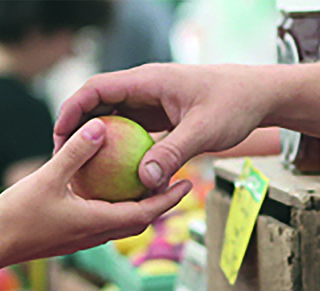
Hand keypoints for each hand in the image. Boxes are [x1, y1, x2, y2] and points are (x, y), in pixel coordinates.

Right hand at [0, 118, 191, 266]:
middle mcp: (95, 235)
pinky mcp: (71, 237)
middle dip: (160, 204)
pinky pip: (103, 222)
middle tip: (175, 183)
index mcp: (97, 222)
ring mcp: (83, 239)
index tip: (188, 183)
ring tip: (147, 185)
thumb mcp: (47, 178)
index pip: (145, 213)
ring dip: (139, 207)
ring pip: (121, 224)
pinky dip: (115, 208)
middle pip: (139, 221)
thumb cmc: (17, 216)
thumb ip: (75, 153)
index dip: (168, 199)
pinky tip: (107, 191)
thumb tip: (100, 126)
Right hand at [54, 63, 272, 189]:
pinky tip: (113, 173)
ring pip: (112, 119)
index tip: (59, 136)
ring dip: (95, 141)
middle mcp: (144, 89)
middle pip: (98, 104)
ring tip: (81, 168)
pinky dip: (117, 150)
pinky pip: (130, 133)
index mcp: (148, 81)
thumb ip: (173, 153)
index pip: (97, 89)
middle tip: (63, 158)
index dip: (72, 110)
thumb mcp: (204, 130)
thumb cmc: (235, 104)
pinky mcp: (159, 118)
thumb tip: (143, 180)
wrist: (260, 96)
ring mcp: (151, 104)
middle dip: (77, 128)